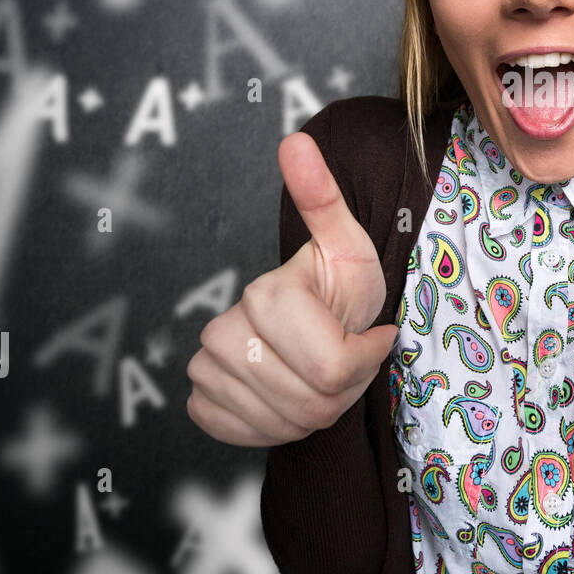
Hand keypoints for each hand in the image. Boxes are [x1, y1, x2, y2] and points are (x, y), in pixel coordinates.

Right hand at [186, 132, 396, 446]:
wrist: (308, 324)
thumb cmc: (338, 287)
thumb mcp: (348, 244)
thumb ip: (323, 197)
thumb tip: (297, 139)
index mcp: (266, 295)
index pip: (334, 368)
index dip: (365, 361)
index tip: (372, 336)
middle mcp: (222, 332)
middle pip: (312, 402)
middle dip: (345, 391)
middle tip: (347, 360)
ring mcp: (205, 370)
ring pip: (285, 424)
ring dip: (316, 409)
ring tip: (320, 374)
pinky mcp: (201, 404)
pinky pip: (250, 434)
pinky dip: (279, 425)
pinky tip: (288, 392)